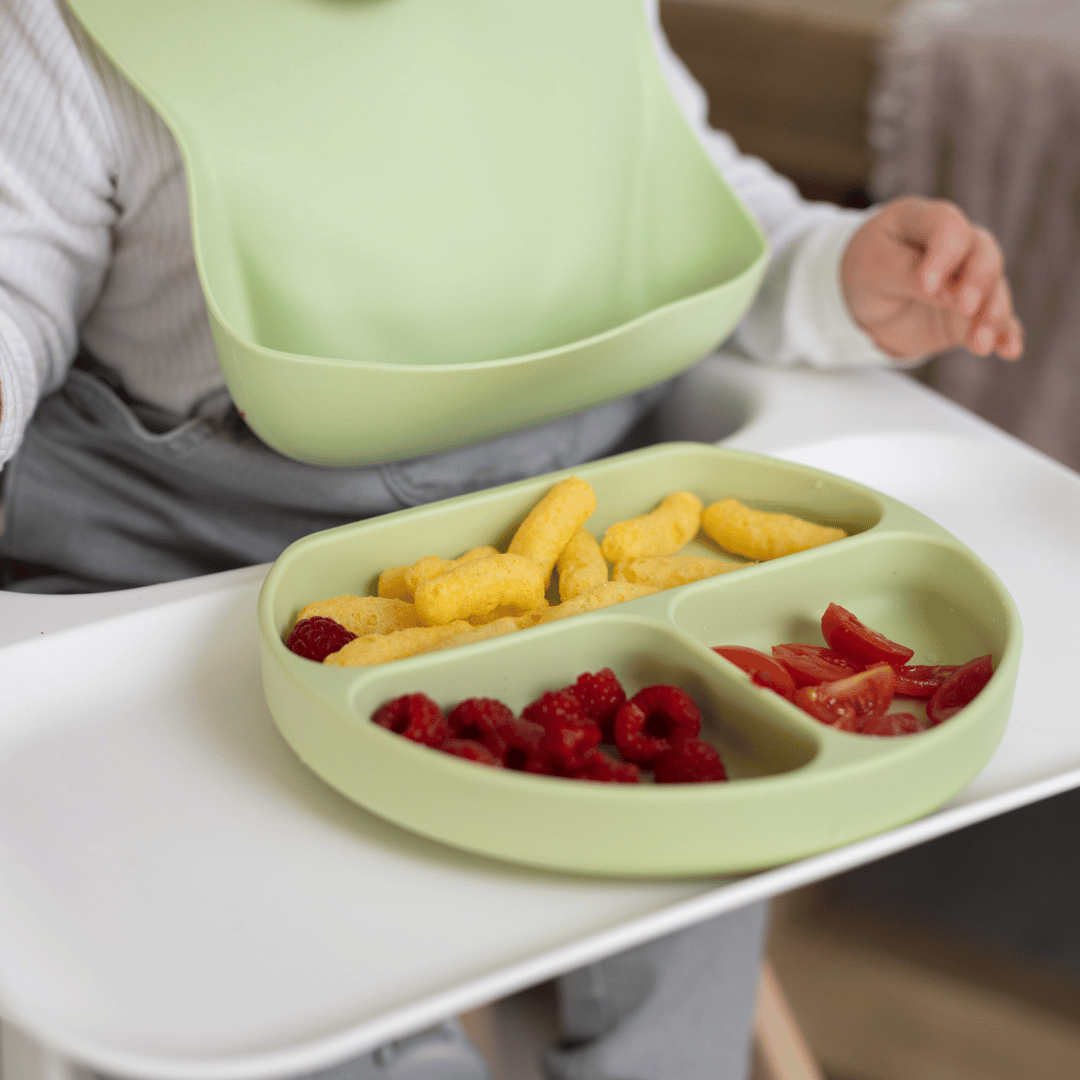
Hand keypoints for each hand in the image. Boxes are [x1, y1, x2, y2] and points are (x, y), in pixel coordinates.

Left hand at [841, 196, 1022, 361]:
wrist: (863, 302)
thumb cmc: (866, 273)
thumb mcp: (873, 269)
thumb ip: (907, 274)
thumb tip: (948, 292)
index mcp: (926, 220)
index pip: (948, 228)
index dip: (942, 255)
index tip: (926, 286)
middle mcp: (957, 244)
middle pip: (983, 255)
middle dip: (978, 283)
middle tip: (963, 308)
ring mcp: (969, 277)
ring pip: (994, 289)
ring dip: (992, 316)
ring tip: (981, 344)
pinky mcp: (973, 310)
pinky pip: (997, 319)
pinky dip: (1005, 334)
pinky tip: (1010, 350)